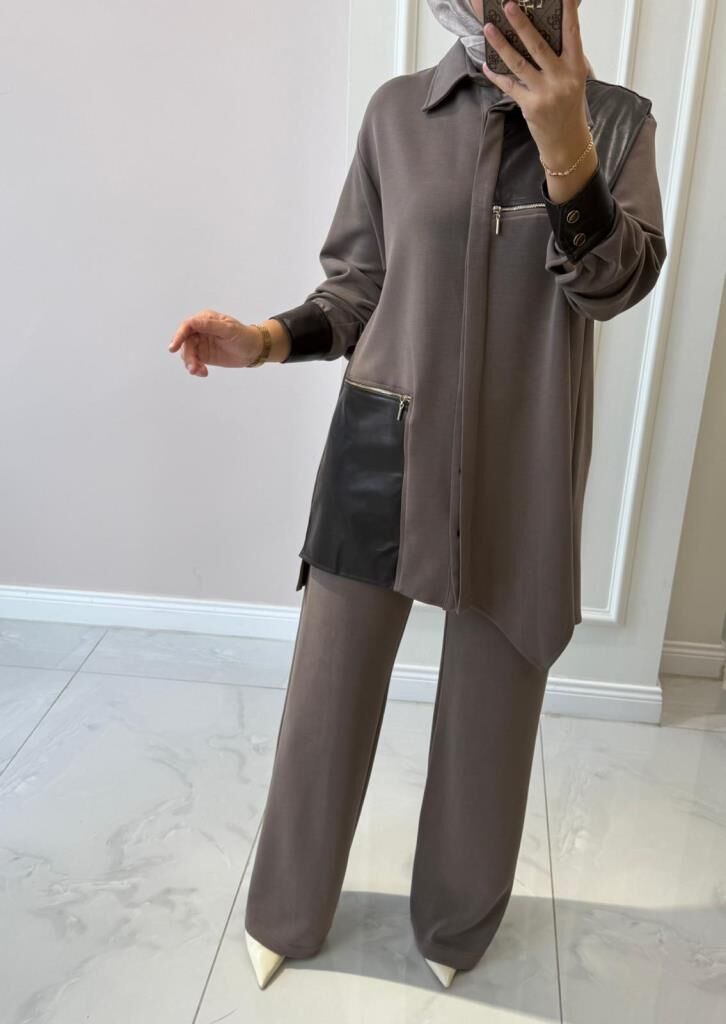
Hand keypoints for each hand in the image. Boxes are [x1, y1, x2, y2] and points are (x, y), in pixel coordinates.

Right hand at [168, 309, 263, 374]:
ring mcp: (200, 343)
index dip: (179, 336)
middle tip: (194, 368)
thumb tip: (193, 322)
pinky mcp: (203, 355)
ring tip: (199, 372)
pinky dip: (196, 368)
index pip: (187, 326)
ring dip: (191, 364)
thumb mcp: (229, 330)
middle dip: (188, 356)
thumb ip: (211, 326)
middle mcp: (199, 330)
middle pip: (185, 343)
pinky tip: (203, 373)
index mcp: (205, 319)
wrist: (253, 350)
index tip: (173, 348)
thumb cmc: (243, 336)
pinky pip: (194, 362)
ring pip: (187, 354)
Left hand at [481, 0, 591, 171]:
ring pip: (519, 64)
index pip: (572, 33)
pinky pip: (509, 86)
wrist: (566, 141)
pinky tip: (486, 64)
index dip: (567, 12)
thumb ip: (564, 56)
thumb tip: (551, 29)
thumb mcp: (575, 78)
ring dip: (501, 45)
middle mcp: (562, 78)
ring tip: (488, 29)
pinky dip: (496, 75)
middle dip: (522, 24)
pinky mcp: (530, 106)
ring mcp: (545, 93)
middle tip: (508, 6)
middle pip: (539, 46)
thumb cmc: (569, 106)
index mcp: (576, 67)